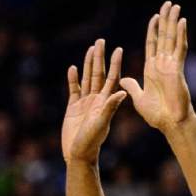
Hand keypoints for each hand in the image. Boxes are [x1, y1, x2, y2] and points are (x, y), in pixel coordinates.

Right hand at [62, 39, 126, 163]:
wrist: (79, 154)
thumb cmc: (92, 141)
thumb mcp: (101, 123)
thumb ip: (110, 107)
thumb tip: (123, 92)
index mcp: (105, 102)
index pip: (112, 78)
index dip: (115, 64)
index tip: (119, 49)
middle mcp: (97, 99)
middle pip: (99, 74)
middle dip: (100, 57)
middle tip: (101, 41)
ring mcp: (85, 102)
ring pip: (87, 78)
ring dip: (88, 63)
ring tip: (90, 49)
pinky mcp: (73, 107)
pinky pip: (74, 89)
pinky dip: (73, 79)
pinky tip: (72, 67)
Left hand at [120, 1, 194, 133]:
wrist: (170, 123)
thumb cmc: (157, 115)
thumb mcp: (139, 98)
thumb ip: (132, 87)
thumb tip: (123, 79)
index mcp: (152, 69)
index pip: (153, 44)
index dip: (154, 30)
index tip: (155, 16)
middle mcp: (163, 64)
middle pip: (164, 36)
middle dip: (166, 20)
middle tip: (169, 4)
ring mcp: (171, 65)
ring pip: (172, 38)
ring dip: (174, 22)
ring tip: (176, 6)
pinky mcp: (177, 69)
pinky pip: (179, 49)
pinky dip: (181, 35)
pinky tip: (182, 22)